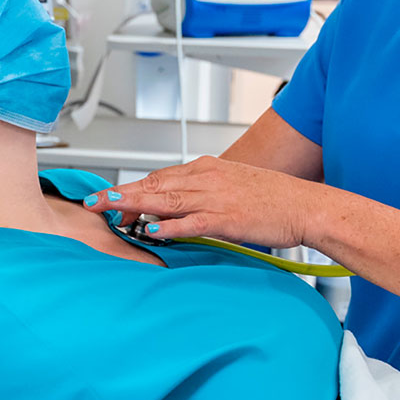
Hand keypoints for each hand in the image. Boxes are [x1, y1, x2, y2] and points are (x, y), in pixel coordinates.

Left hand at [83, 156, 316, 248]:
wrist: (306, 205)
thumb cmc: (273, 200)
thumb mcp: (233, 188)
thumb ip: (204, 196)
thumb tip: (179, 209)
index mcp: (208, 169)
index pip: (160, 176)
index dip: (132, 188)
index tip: (109, 197)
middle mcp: (207, 178)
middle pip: (155, 184)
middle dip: (121, 193)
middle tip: (93, 201)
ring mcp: (216, 198)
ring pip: (166, 199)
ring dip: (134, 205)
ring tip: (109, 211)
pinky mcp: (227, 218)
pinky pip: (191, 222)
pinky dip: (168, 226)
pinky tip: (150, 230)